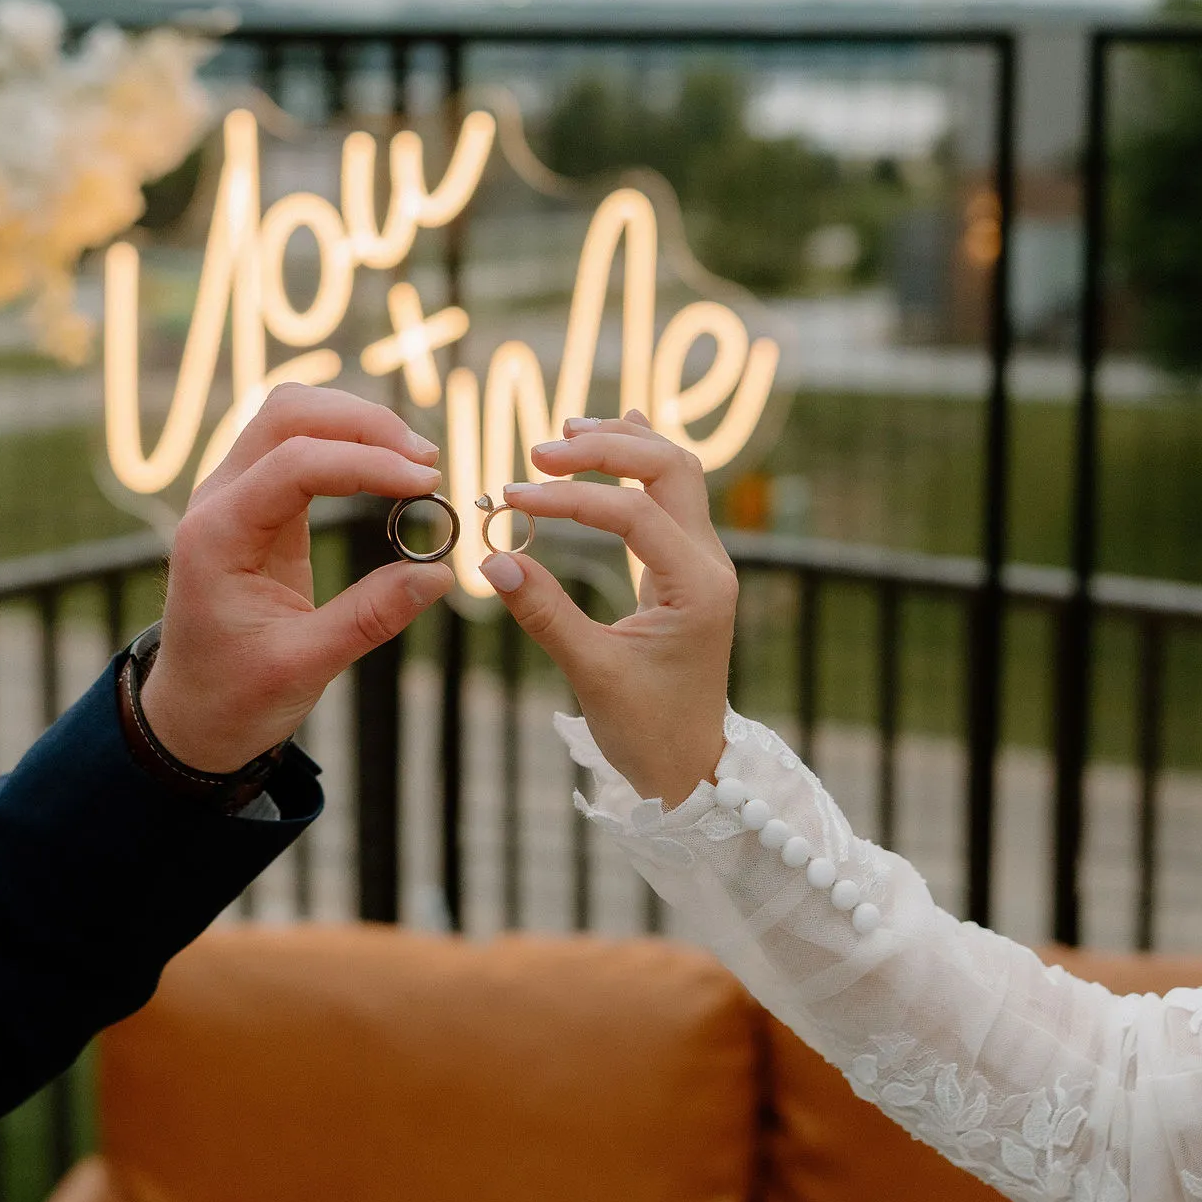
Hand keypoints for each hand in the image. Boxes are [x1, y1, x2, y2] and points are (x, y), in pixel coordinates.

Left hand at [142, 383, 454, 771]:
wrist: (190, 714)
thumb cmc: (235, 696)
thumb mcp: (305, 666)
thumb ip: (370, 617)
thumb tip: (439, 574)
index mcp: (217, 536)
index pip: (294, 464)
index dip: (366, 463)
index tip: (427, 484)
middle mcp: (218, 501)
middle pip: (288, 413)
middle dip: (362, 423)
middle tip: (426, 462)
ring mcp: (236, 495)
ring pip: (293, 417)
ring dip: (357, 425)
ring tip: (416, 463)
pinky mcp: (259, 503)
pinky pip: (301, 446)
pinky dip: (348, 445)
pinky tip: (390, 471)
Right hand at [482, 410, 735, 806]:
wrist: (690, 768)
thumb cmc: (648, 731)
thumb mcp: (591, 673)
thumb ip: (544, 612)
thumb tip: (491, 561)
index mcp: (698, 588)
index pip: (633, 514)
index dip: (570, 500)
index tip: (513, 500)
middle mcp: (711, 564)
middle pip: (670, 469)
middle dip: (605, 450)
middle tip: (541, 452)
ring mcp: (703, 563)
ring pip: (675, 474)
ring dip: (624, 447)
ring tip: (567, 432)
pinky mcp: (686, 569)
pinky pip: (671, 498)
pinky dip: (639, 465)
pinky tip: (617, 434)